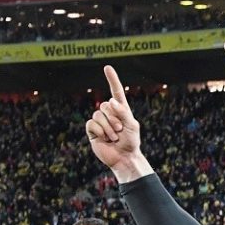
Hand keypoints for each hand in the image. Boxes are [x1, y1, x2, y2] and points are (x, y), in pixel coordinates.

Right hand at [85, 66, 149, 181]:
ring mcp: (100, 121)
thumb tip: (111, 101)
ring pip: (98, 114)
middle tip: (120, 130)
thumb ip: (123, 113)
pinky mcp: (92, 130)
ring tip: (114, 137)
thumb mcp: (132, 126)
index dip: (112, 80)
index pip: (115, 92)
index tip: (107, 67)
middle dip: (114, 119)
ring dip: (108, 127)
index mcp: (121, 110)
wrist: (124, 157)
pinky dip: (100, 131)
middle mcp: (109, 113)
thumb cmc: (131, 141)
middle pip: (105, 105)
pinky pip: (92, 124)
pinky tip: (105, 139)